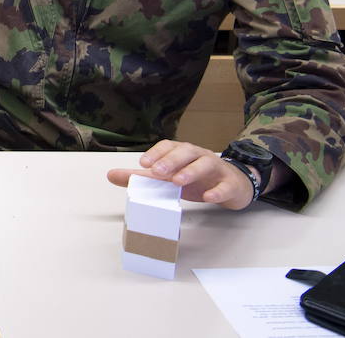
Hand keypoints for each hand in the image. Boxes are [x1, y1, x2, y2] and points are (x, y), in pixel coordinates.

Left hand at [107, 140, 255, 209]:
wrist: (233, 185)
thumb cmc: (196, 179)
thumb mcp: (168, 177)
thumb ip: (141, 178)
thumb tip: (111, 175)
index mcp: (182, 152)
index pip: (168, 146)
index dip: (156, 153)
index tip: (143, 164)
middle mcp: (199, 155)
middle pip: (186, 152)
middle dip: (171, 160)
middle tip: (157, 172)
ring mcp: (217, 168)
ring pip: (205, 164)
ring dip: (191, 171)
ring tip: (178, 182)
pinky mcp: (230, 184)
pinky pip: (226, 185)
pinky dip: (218, 191)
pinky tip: (208, 198)